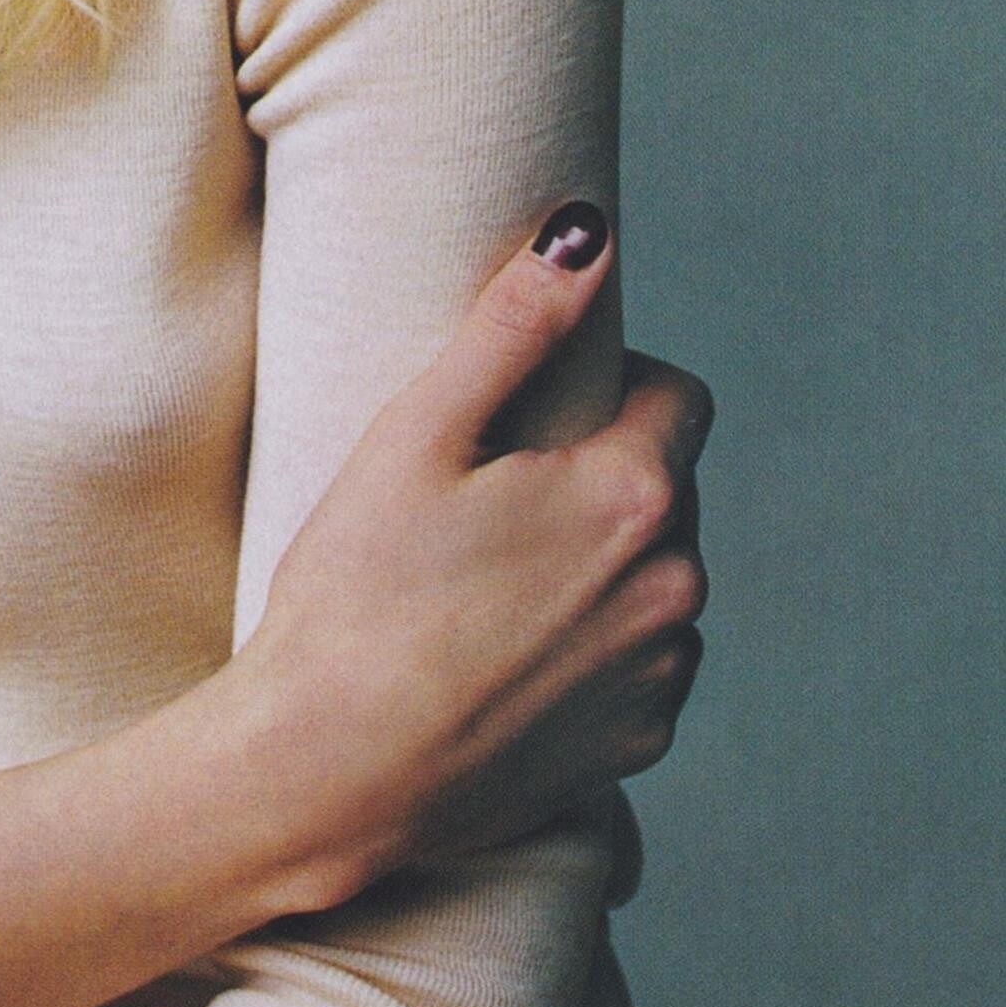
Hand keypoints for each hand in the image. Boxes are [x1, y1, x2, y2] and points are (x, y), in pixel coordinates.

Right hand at [228, 205, 710, 913]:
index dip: (610, 387)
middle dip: (596, 482)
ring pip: (652, 584)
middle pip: (663, 492)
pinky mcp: (635, 748)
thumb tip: (586, 233)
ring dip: (598, 571)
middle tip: (483, 506)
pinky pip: (635, 670)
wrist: (327, 773)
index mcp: (633, 495)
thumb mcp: (416, 434)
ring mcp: (661, 676)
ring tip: (483, 591)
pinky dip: (588, 655)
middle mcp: (676, 587)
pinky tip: (498, 661)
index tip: (532, 416)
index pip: (678, 397)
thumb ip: (512, 326)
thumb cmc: (355, 595)